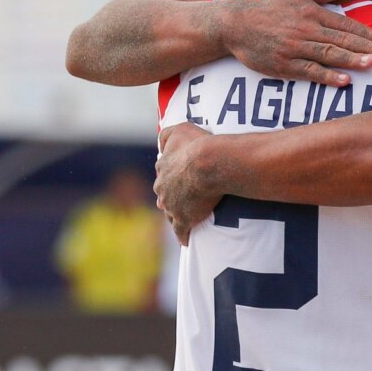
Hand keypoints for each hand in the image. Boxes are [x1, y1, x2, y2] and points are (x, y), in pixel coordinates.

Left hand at [155, 123, 221, 244]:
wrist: (209, 164)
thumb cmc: (197, 144)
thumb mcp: (179, 130)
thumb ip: (168, 134)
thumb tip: (161, 143)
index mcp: (163, 168)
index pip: (164, 174)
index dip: (174, 175)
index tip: (181, 177)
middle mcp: (162, 188)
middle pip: (165, 195)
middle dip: (172, 196)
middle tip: (184, 198)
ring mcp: (172, 205)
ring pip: (170, 213)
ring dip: (176, 215)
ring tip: (185, 218)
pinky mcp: (183, 219)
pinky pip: (181, 231)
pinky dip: (183, 236)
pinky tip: (185, 240)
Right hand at [224, 0, 371, 84]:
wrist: (236, 24)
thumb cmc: (269, 7)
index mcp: (312, 12)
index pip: (346, 24)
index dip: (367, 33)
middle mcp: (307, 29)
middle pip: (342, 39)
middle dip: (367, 47)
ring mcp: (295, 48)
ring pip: (328, 55)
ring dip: (351, 59)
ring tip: (371, 63)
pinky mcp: (284, 64)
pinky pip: (309, 71)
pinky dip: (327, 76)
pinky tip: (344, 80)